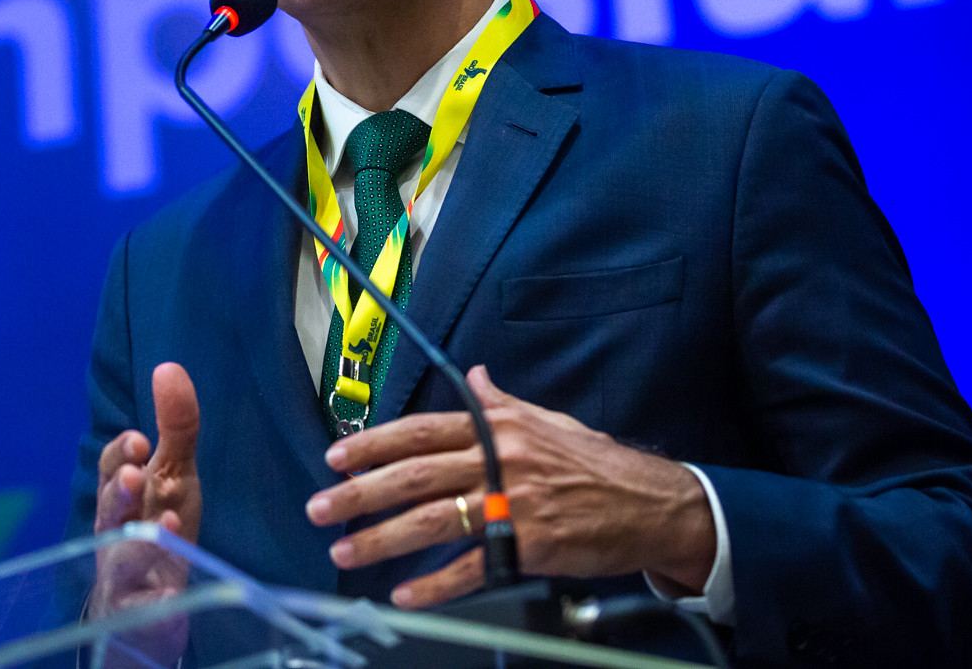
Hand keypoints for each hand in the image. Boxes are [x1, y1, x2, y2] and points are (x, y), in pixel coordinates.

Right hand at [89, 362, 203, 644]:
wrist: (148, 608)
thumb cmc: (158, 530)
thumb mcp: (174, 477)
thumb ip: (175, 427)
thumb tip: (168, 367)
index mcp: (124, 496)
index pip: (112, 469)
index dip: (120, 455)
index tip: (137, 441)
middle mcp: (116, 531)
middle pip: (109, 510)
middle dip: (119, 492)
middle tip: (133, 475)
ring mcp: (125, 573)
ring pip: (122, 556)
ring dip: (137, 540)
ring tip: (161, 525)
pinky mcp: (143, 610)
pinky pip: (148, 604)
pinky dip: (160, 595)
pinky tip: (173, 583)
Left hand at [303, 366, 714, 607]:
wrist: (651, 504)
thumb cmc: (596, 462)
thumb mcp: (546, 420)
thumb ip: (501, 403)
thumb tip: (473, 376)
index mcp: (497, 426)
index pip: (422, 431)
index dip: (374, 444)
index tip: (335, 458)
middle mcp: (498, 459)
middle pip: (415, 475)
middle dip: (361, 493)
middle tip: (320, 508)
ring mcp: (513, 504)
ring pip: (434, 520)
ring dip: (383, 538)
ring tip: (345, 552)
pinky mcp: (530, 547)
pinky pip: (473, 567)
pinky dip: (435, 584)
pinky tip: (404, 594)